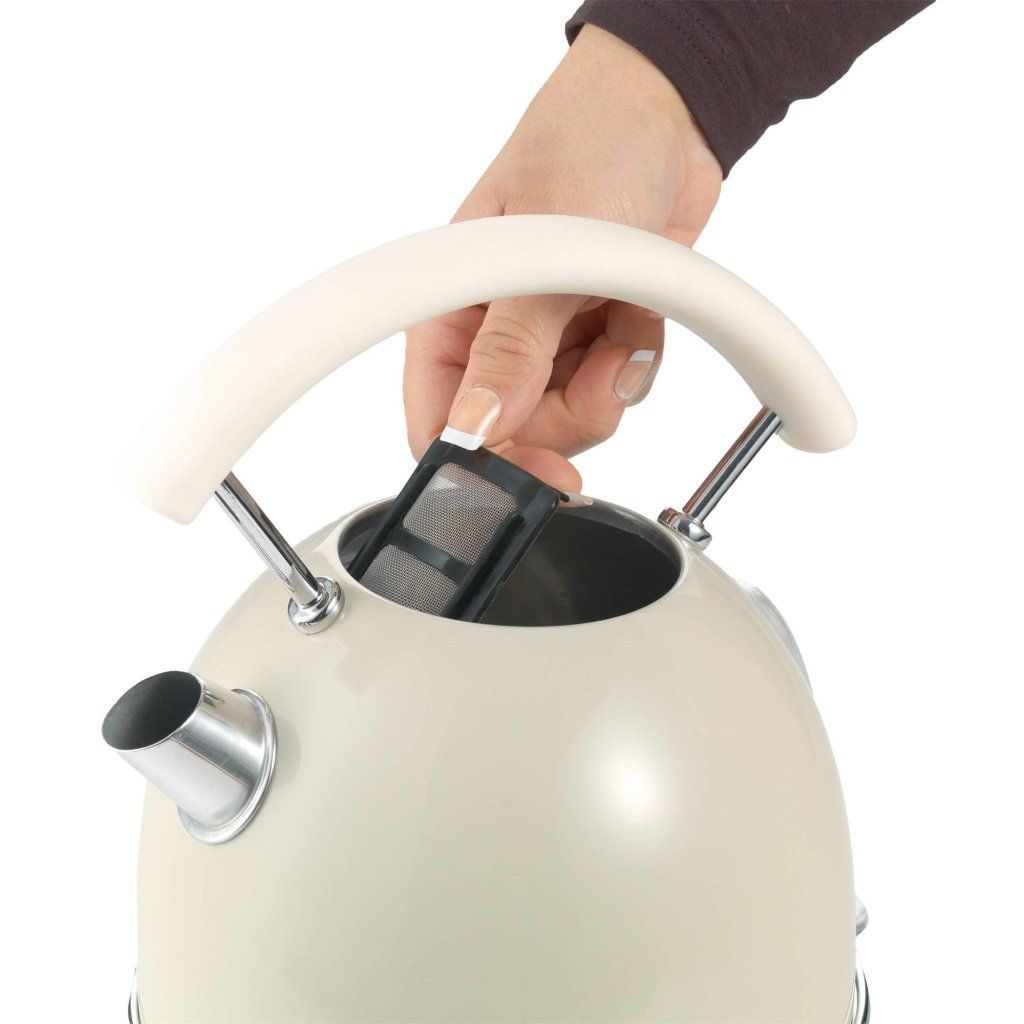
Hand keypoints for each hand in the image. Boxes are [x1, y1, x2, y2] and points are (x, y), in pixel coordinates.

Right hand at [404, 25, 721, 491]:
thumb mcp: (542, 251)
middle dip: (566, 419)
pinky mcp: (595, 334)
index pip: (439, 417)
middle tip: (599, 378)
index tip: (533, 476)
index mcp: (451, 312)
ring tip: (622, 327)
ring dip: (607, 385)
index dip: (482, 461)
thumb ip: (510, 348)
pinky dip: (635, 362)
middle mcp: (494, 333)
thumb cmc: (587, 145)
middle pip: (515, 432)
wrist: (669, 110)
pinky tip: (636, 317)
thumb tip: (473, 426)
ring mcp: (548, 336)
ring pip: (569, 416)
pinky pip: (614, 388)